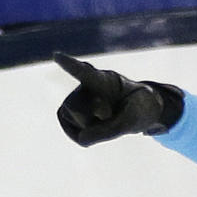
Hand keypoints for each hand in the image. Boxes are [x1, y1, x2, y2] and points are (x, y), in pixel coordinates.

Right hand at [54, 53, 183, 145]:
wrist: (139, 109)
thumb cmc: (137, 108)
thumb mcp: (132, 121)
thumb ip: (109, 130)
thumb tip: (82, 140)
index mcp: (104, 80)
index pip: (85, 72)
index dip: (70, 65)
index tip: (57, 56)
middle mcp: (86, 85)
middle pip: (74, 106)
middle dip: (87, 118)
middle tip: (108, 114)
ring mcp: (78, 97)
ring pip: (70, 117)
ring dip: (89, 126)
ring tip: (105, 118)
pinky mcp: (72, 112)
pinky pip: (72, 129)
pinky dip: (84, 134)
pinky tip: (96, 127)